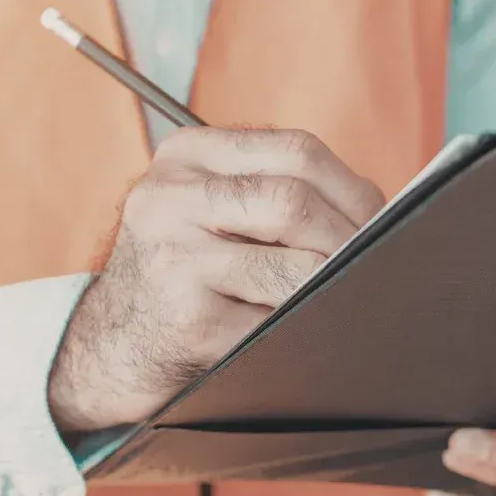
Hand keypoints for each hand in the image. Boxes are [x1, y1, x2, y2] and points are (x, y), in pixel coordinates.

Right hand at [48, 127, 384, 432]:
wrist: (113, 343)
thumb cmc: (186, 271)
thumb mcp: (211, 208)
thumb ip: (276, 191)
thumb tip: (382, 214)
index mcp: (184, 156)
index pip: (296, 151)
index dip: (352, 189)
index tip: (376, 223)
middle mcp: (168, 198)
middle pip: (294, 203)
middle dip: (347, 241)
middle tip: (368, 267)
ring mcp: (173, 258)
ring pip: (292, 268)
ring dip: (328, 288)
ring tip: (335, 298)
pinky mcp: (186, 319)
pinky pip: (275, 322)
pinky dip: (300, 328)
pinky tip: (295, 330)